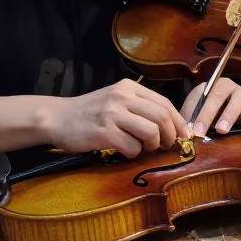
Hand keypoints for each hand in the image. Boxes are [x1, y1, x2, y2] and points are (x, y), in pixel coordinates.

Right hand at [45, 79, 189, 157]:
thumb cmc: (89, 112)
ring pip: (151, 131)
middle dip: (170, 135)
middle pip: (161, 117)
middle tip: (166, 146)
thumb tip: (172, 125)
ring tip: (144, 148)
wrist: (57, 118)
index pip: (164, 103)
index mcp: (128, 87)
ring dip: (153, 145)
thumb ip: (139, 107)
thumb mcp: (115, 99)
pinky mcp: (103, 132)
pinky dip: (133, 153)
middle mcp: (121, 97)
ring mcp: (112, 114)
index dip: (178, 122)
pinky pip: (132, 147)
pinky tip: (124, 151)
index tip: (183, 136)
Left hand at [184, 78, 240, 137]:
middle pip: (218, 95)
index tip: (189, 129)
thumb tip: (184, 135)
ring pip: (240, 97)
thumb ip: (191, 124)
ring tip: (222, 129)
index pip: (201, 95)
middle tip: (199, 132)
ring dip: (229, 113)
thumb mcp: (197, 119)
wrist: (231, 118)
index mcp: (210, 88)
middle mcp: (228, 88)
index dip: (194, 112)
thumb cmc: (210, 119)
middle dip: (207, 114)